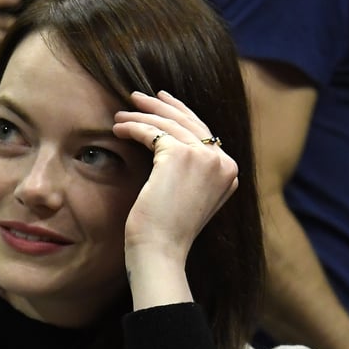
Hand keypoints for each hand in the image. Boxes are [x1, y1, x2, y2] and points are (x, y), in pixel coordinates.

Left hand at [113, 90, 238, 267]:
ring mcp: (204, 157)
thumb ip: (194, 173)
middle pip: (188, 122)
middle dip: (160, 106)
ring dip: (140, 116)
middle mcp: (223, 162)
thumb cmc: (167, 232)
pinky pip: (152, 132)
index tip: (161, 101)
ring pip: (168, 124)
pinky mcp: (180, 156)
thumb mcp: (190, 198)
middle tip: (138, 97)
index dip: (181, 113)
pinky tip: (118, 128)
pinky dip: (133, 127)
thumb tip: (174, 147)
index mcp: (229, 172)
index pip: (204, 133)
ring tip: (120, 115)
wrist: (160, 251)